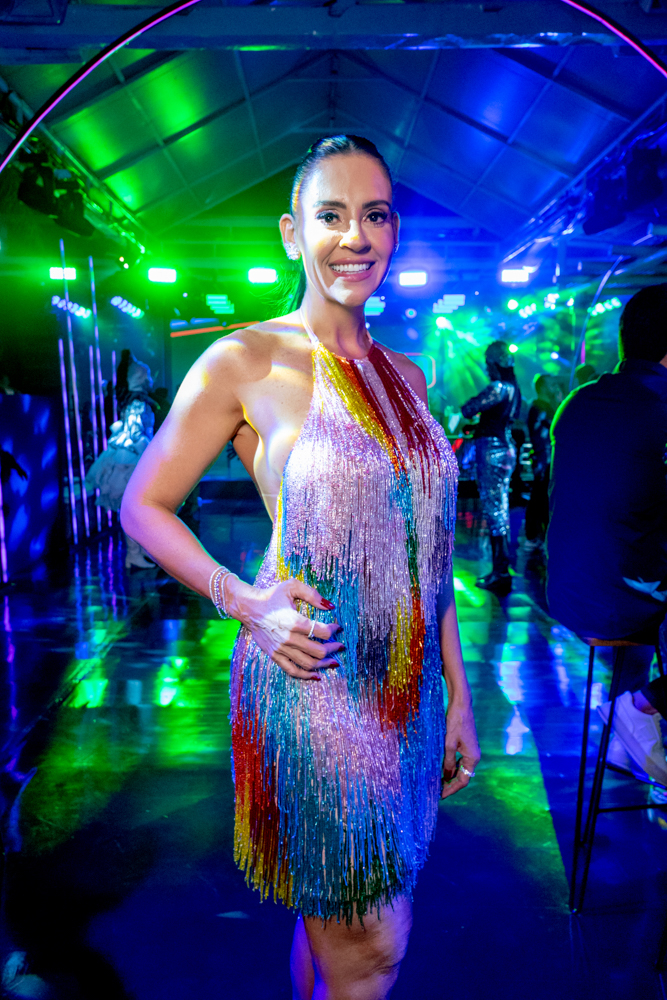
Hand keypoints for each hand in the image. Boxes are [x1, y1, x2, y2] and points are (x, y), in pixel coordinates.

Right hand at [227, 576, 342, 681]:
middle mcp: (289, 638)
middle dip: (333, 649)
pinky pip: (292, 671)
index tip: (338, 628)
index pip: (322, 632)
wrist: (249, 608)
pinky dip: (306, 675)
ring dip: (324, 664)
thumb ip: (313, 595)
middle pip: (318, 651)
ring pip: (308, 663)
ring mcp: (281, 649)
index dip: (334, 630)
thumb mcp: (292, 586)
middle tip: (339, 645)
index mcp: (294, 621)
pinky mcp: (275, 655)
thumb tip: (331, 606)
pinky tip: (317, 675)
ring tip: (333, 661)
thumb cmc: (271, 596)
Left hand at [440, 699, 480, 799]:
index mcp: (473, 758)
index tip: (441, 795)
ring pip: (460, 768)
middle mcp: (474, 756)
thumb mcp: (449, 744)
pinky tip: (441, 768)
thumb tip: (446, 776)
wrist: (461, 704)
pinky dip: (451, 766)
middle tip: (437, 791)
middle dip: (451, 784)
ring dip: (450, 775)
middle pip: (463, 776)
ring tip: (437, 782)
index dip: (452, 789)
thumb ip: (448, 761)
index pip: (463, 780)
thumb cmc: (455, 722)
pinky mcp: (466, 745)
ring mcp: (471, 751)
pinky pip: (459, 760)